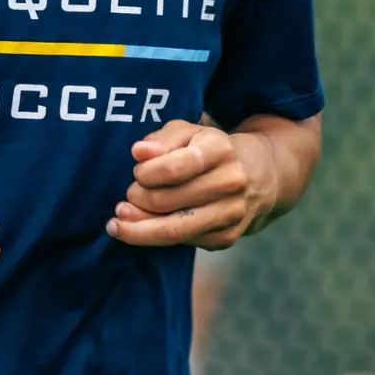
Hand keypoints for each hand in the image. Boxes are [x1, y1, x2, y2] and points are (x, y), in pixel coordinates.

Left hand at [106, 119, 277, 249]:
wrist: (257, 176)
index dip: (148, 173)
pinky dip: (156, 239)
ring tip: (117, 224)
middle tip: (126, 197)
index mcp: (220, 150)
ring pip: (175, 230)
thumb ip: (162, 138)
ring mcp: (231, 213)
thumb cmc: (209, 149)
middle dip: (138, 200)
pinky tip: (139, 230)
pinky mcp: (227, 238)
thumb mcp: (189, 132)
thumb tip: (139, 153)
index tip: (136, 172)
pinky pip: (183, 242)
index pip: (176, 167)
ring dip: (139, 229)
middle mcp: (231, 182)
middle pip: (169, 201)